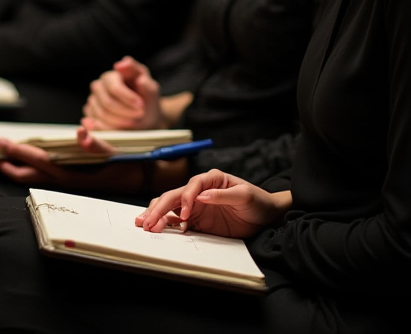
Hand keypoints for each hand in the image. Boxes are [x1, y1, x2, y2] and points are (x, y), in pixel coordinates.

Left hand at [0, 129, 136, 189]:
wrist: (138, 179)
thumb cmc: (126, 164)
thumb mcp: (114, 152)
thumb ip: (96, 143)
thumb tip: (81, 130)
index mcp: (72, 174)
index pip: (38, 162)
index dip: (18, 152)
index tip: (1, 142)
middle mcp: (66, 181)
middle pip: (29, 176)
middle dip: (8, 165)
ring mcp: (67, 182)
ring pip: (34, 178)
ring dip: (16, 168)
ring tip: (2, 158)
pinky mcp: (71, 179)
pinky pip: (42, 175)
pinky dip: (29, 168)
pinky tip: (27, 160)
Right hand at [81, 56, 162, 130]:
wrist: (144, 117)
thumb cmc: (147, 100)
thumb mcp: (151, 88)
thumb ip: (139, 75)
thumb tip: (125, 63)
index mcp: (113, 75)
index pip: (114, 86)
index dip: (127, 97)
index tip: (140, 105)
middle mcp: (100, 85)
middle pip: (106, 102)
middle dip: (125, 111)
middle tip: (139, 115)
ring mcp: (93, 100)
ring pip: (101, 114)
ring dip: (119, 121)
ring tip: (133, 121)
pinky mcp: (91, 114)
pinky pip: (95, 124)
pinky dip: (110, 128)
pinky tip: (121, 127)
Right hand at [135, 170, 289, 238]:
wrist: (265, 216)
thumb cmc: (257, 200)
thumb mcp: (244, 196)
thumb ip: (223, 195)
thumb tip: (202, 196)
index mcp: (211, 179)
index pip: (192, 185)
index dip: (186, 199)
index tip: (186, 215)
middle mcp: (200, 191)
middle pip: (175, 196)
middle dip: (160, 207)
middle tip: (147, 220)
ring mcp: (197, 206)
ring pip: (171, 208)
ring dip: (157, 215)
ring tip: (145, 224)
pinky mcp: (198, 221)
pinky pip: (179, 222)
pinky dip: (167, 226)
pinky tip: (159, 231)